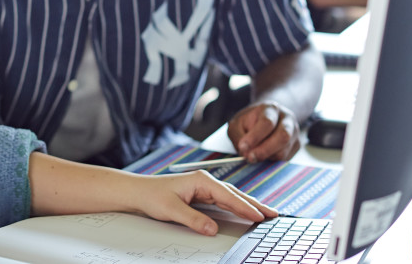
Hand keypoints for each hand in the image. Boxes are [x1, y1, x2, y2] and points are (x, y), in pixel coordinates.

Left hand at [124, 170, 277, 235]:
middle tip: (273, 214)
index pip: (229, 196)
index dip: (245, 207)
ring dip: (248, 205)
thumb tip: (213, 229)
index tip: (260, 216)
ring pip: (232, 197)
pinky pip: (224, 201)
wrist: (138, 191)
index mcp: (201, 180)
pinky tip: (245, 211)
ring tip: (265, 213)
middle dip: (254, 204)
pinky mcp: (201, 194)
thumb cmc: (152, 196)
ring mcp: (204, 187)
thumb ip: (193, 219)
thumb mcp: (171, 210)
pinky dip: (237, 206)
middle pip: (235, 194)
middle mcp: (205, 182)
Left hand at [227, 102, 300, 161]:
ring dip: (266, 157)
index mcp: (271, 109)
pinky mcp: (296, 145)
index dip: (255, 137)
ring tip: (253, 155)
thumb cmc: (249, 122)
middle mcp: (287, 119)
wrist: (265, 119)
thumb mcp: (237, 124)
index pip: (267, 123)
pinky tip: (263, 155)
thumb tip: (246, 153)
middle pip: (283, 136)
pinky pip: (285, 159)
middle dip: (264, 150)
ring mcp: (295, 132)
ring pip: (284, 151)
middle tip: (250, 158)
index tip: (242, 147)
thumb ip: (239, 137)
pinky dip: (272, 161)